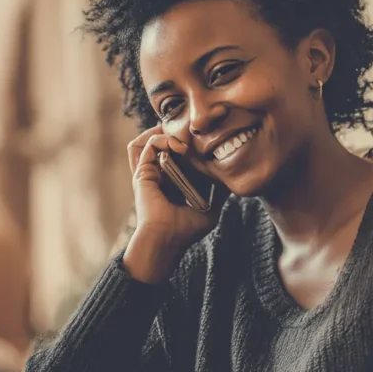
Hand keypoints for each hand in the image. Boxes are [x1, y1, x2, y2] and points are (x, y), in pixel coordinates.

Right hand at [123, 125, 224, 281]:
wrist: (168, 238)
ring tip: (184, 140)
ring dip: (167, 133)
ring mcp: (150, 172)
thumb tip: (230, 181)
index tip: (204, 141)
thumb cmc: (186, 230)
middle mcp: (159, 175)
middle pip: (163, 144)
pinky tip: (180, 147)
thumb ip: (218, 194)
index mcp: (173, 183)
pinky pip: (148, 145)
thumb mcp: (209, 210)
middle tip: (192, 133)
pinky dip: (163, 140)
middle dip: (176, 133)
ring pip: (151, 140)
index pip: (178, 155)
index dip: (188, 144)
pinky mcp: (142, 171)